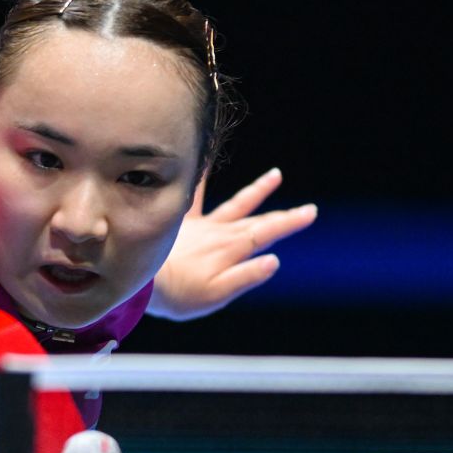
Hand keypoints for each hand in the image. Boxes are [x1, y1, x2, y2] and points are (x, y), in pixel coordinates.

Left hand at [147, 168, 316, 320]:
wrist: (143, 281)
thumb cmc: (178, 294)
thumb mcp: (216, 295)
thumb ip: (244, 278)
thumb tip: (274, 261)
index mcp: (231, 250)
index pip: (267, 233)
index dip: (289, 223)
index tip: (309, 212)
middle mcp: (220, 234)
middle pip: (258, 222)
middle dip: (284, 216)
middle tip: (308, 208)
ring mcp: (201, 226)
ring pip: (235, 205)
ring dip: (256, 191)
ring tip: (275, 175)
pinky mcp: (182, 223)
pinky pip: (192, 194)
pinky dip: (200, 176)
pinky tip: (204, 157)